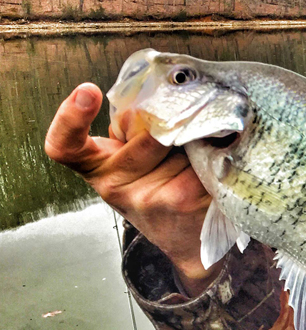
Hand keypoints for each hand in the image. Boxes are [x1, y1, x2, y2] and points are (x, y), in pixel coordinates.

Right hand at [44, 83, 221, 295]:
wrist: (189, 237)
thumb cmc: (163, 187)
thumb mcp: (135, 160)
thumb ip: (135, 130)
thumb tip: (164, 94)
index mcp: (97, 167)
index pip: (66, 146)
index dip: (70, 118)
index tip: (87, 92)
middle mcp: (113, 186)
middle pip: (144, 126)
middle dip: (168, 121)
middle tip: (177, 142)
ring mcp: (145, 196)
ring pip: (176, 136)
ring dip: (194, 137)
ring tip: (196, 158)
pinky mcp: (179, 198)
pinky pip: (200, 152)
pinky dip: (213, 148)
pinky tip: (214, 161)